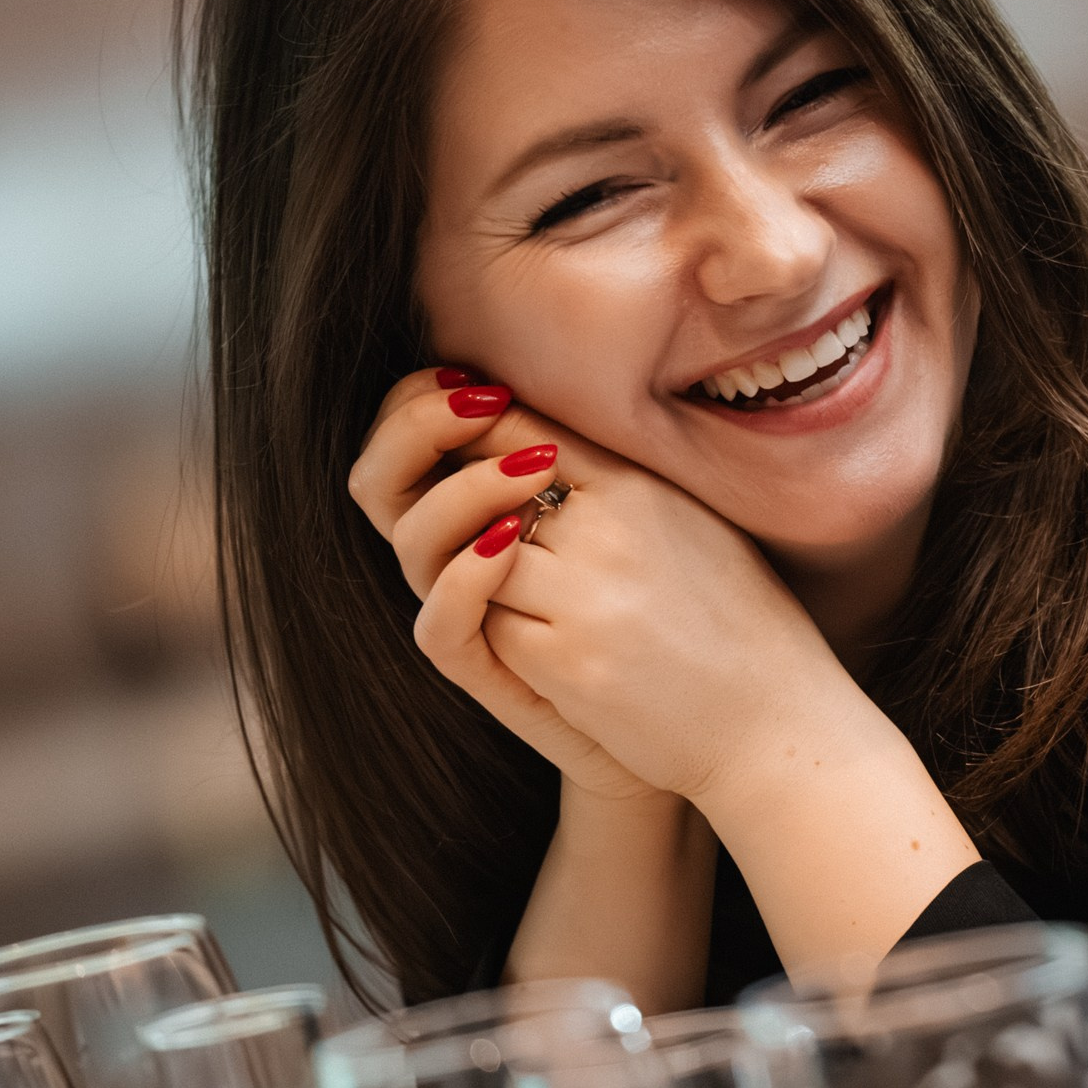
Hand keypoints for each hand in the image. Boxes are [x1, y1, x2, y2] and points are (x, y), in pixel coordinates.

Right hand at [348, 368, 647, 801]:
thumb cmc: (668, 608)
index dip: (420, 399)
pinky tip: (506, 542)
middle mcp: (458, 559)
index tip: (480, 374)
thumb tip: (573, 367)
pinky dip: (463, 578)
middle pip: (382, 481)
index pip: (410, 439)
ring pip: (408, 543)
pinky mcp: (490, 672)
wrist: (704, 720)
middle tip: (478, 399)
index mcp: (481, 511)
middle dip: (414, 426)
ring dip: (457, 490)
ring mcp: (471, 617)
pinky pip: (438, 626)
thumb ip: (581, 451)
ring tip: (525, 464)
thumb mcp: (629, 513)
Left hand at [351, 365, 979, 967]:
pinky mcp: (563, 658)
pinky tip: (534, 650)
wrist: (776, 726)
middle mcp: (608, 528)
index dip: (480, 440)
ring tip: (511, 598)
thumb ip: (621, 492)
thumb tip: (542, 453)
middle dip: (460, 512)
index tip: (471, 467)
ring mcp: (582, 593)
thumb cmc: (745, 630)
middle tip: (466, 536)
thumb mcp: (694, 530)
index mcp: (640, 488)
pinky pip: (483, 626)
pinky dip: (493, 633)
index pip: (524, 429)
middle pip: (481, 487)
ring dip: (476, 579)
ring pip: (468, 556)